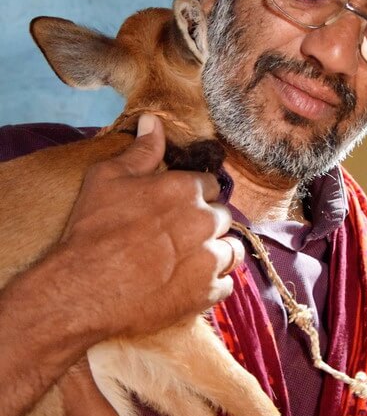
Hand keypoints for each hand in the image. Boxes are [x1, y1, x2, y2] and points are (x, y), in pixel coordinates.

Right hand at [58, 113, 243, 338]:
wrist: (84, 289)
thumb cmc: (93, 230)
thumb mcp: (107, 178)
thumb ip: (140, 150)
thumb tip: (153, 121)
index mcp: (185, 189)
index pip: (211, 185)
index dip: (196, 194)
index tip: (181, 205)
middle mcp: (205, 221)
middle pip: (223, 217)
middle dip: (207, 223)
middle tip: (181, 234)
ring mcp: (209, 260)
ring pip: (232, 251)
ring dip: (217, 252)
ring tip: (192, 260)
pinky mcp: (206, 294)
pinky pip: (226, 285)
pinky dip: (212, 284)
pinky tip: (190, 284)